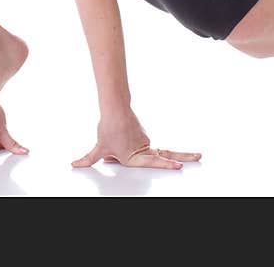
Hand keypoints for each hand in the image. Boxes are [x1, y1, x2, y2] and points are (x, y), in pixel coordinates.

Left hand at [71, 109, 200, 169]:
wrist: (114, 108)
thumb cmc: (109, 127)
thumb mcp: (99, 146)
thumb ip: (88, 159)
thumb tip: (74, 165)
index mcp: (133, 155)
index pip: (153, 161)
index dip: (166, 164)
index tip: (179, 165)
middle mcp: (142, 149)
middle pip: (164, 154)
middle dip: (183, 155)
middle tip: (198, 156)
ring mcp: (145, 142)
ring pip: (147, 150)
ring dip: (142, 150)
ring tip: (142, 144)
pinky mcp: (144, 136)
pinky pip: (144, 144)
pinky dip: (137, 143)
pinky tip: (127, 136)